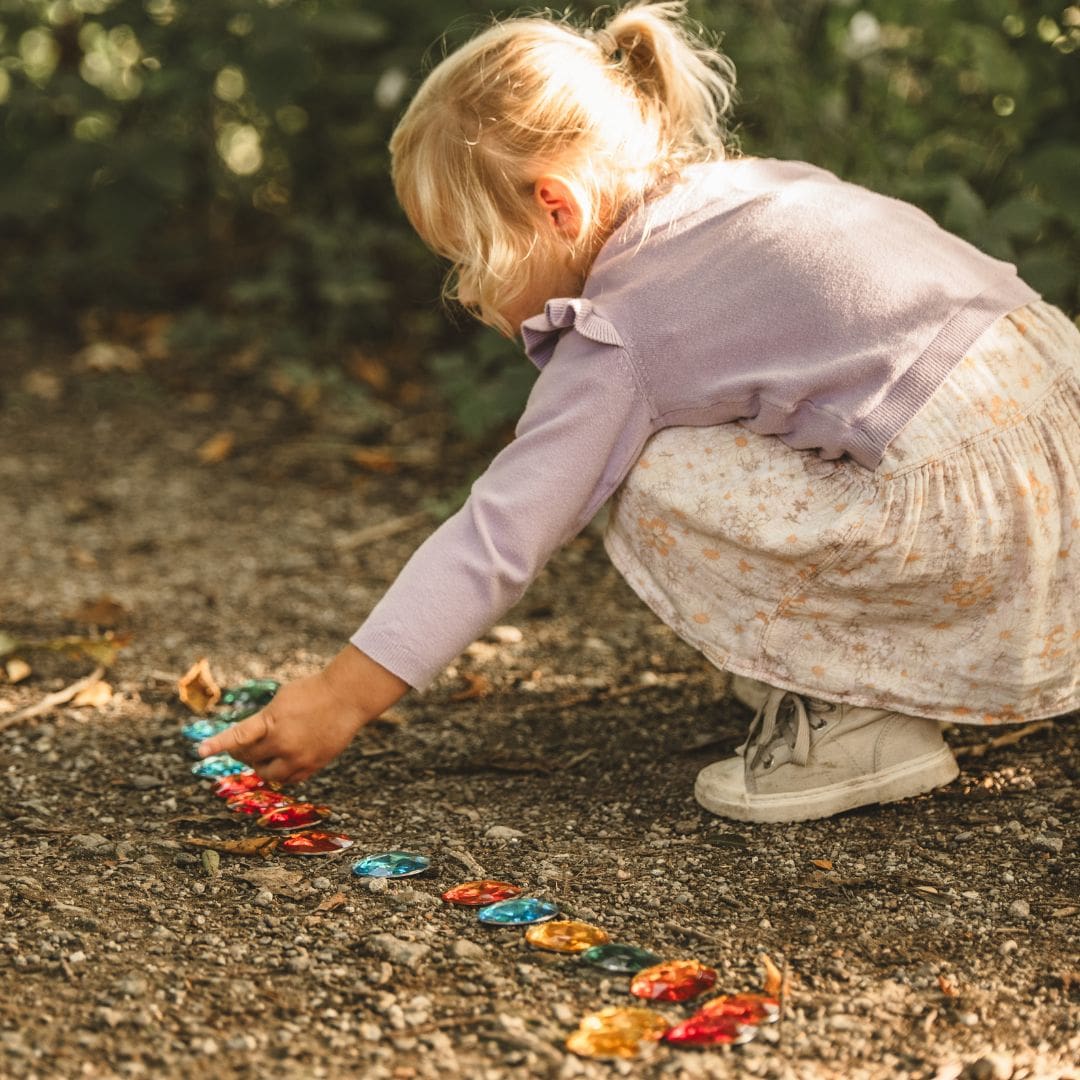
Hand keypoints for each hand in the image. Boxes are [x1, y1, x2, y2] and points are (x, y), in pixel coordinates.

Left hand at [197, 646, 407, 783]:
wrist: (347, 697)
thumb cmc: (313, 691)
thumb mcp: (281, 699)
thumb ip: (265, 720)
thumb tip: (251, 740)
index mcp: (272, 720)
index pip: (238, 735)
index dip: (218, 744)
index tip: (199, 752)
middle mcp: (283, 741)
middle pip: (251, 758)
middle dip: (244, 753)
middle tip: (244, 748)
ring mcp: (298, 756)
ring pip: (269, 774)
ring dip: (263, 766)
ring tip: (266, 755)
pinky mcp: (313, 765)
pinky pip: (289, 779)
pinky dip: (283, 772)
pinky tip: (285, 761)